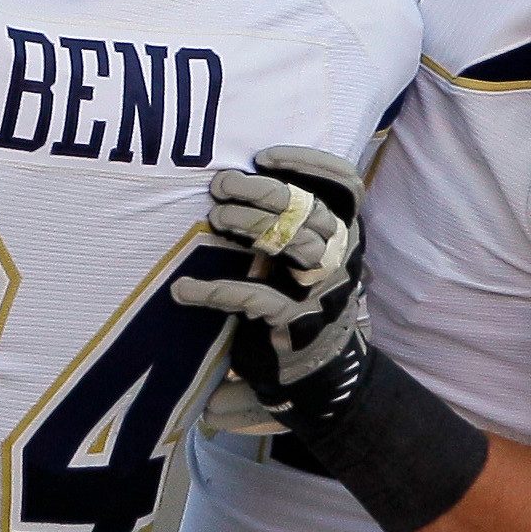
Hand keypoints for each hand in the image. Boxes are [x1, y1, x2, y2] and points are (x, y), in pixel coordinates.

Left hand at [173, 145, 366, 432]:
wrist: (320, 375)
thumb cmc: (299, 298)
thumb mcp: (297, 255)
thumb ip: (283, 216)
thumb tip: (243, 170)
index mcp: (344, 235)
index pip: (347, 187)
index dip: (311, 164)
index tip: (263, 156)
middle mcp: (341, 258)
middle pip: (308, 210)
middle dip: (262, 191)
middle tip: (220, 185)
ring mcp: (322, 292)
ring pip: (292, 244)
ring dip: (249, 226)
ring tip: (214, 219)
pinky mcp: (297, 325)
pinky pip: (257, 297)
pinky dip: (217, 290)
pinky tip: (183, 290)